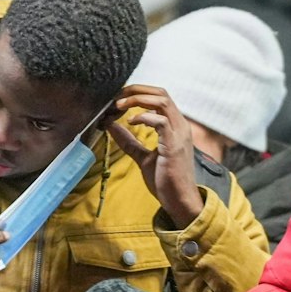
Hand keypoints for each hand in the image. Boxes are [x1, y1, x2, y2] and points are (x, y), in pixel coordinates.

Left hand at [108, 86, 205, 228]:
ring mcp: (179, 134)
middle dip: (136, 90)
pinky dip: (144, 117)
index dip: (138, 93)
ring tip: (119, 106)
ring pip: (162, 101)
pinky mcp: (174, 145)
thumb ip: (129, 141)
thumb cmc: (165, 180)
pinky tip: (131, 122)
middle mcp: (180, 125)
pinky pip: (161, 121)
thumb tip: (110, 125)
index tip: (117, 99)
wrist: (179, 201)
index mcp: (174, 126)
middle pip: (160, 92)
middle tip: (116, 98)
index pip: (158, 97)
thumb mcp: (143, 156)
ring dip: (138, 99)